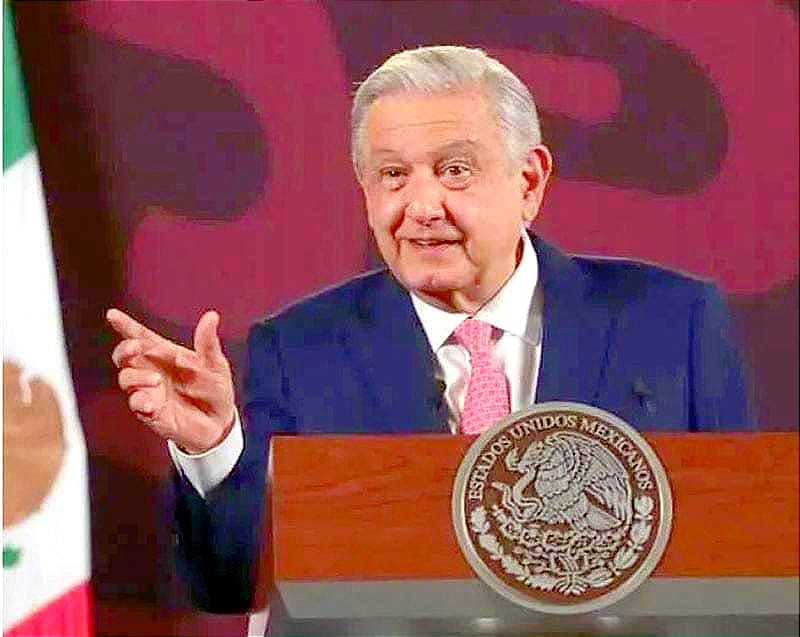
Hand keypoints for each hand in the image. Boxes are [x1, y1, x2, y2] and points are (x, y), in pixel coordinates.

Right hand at [106, 308, 235, 453]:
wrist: (220, 422)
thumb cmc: (214, 388)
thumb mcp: (215, 363)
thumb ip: (208, 342)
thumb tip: (212, 317)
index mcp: (166, 354)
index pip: (142, 336)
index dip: (126, 326)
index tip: (113, 315)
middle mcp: (152, 370)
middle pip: (125, 356)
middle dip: (124, 349)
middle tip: (136, 347)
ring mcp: (149, 391)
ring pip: (126, 378)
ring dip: (136, 377)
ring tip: (156, 380)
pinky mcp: (151, 411)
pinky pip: (136, 404)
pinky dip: (140, 401)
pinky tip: (151, 403)